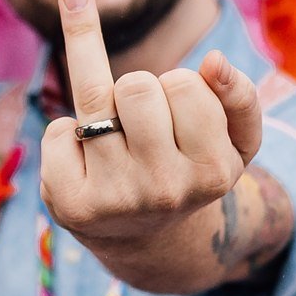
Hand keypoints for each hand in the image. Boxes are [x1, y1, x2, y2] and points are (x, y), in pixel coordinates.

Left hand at [40, 0, 261, 250]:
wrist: (145, 235)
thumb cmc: (188, 166)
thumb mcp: (233, 139)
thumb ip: (239, 94)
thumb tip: (214, 60)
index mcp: (212, 172)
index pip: (183, 83)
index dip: (176, 85)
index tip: (177, 108)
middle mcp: (165, 190)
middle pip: (136, 85)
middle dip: (137, 90)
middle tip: (143, 124)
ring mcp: (115, 199)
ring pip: (94, 98)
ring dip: (103, 107)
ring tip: (116, 138)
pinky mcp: (71, 204)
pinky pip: (55, 130)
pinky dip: (65, 136)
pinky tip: (84, 163)